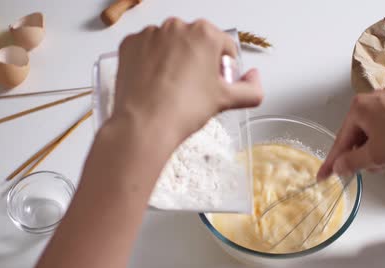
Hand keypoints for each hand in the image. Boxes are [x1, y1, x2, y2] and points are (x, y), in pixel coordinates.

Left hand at [112, 18, 262, 148]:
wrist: (144, 124)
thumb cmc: (182, 109)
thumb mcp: (228, 101)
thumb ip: (253, 89)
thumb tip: (254, 80)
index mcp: (205, 33)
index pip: (225, 49)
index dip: (224, 70)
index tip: (215, 85)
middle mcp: (177, 26)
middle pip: (198, 44)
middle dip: (199, 63)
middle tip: (194, 90)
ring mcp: (151, 34)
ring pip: (172, 46)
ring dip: (175, 61)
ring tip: (173, 89)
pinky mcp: (130, 44)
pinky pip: (147, 50)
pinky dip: (151, 64)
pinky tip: (155, 84)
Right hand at [317, 91, 384, 179]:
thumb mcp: (375, 156)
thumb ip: (351, 162)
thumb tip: (339, 166)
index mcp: (359, 107)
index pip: (340, 140)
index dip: (332, 162)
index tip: (323, 176)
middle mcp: (372, 99)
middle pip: (356, 135)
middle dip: (361, 156)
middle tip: (370, 170)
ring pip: (373, 133)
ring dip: (376, 151)